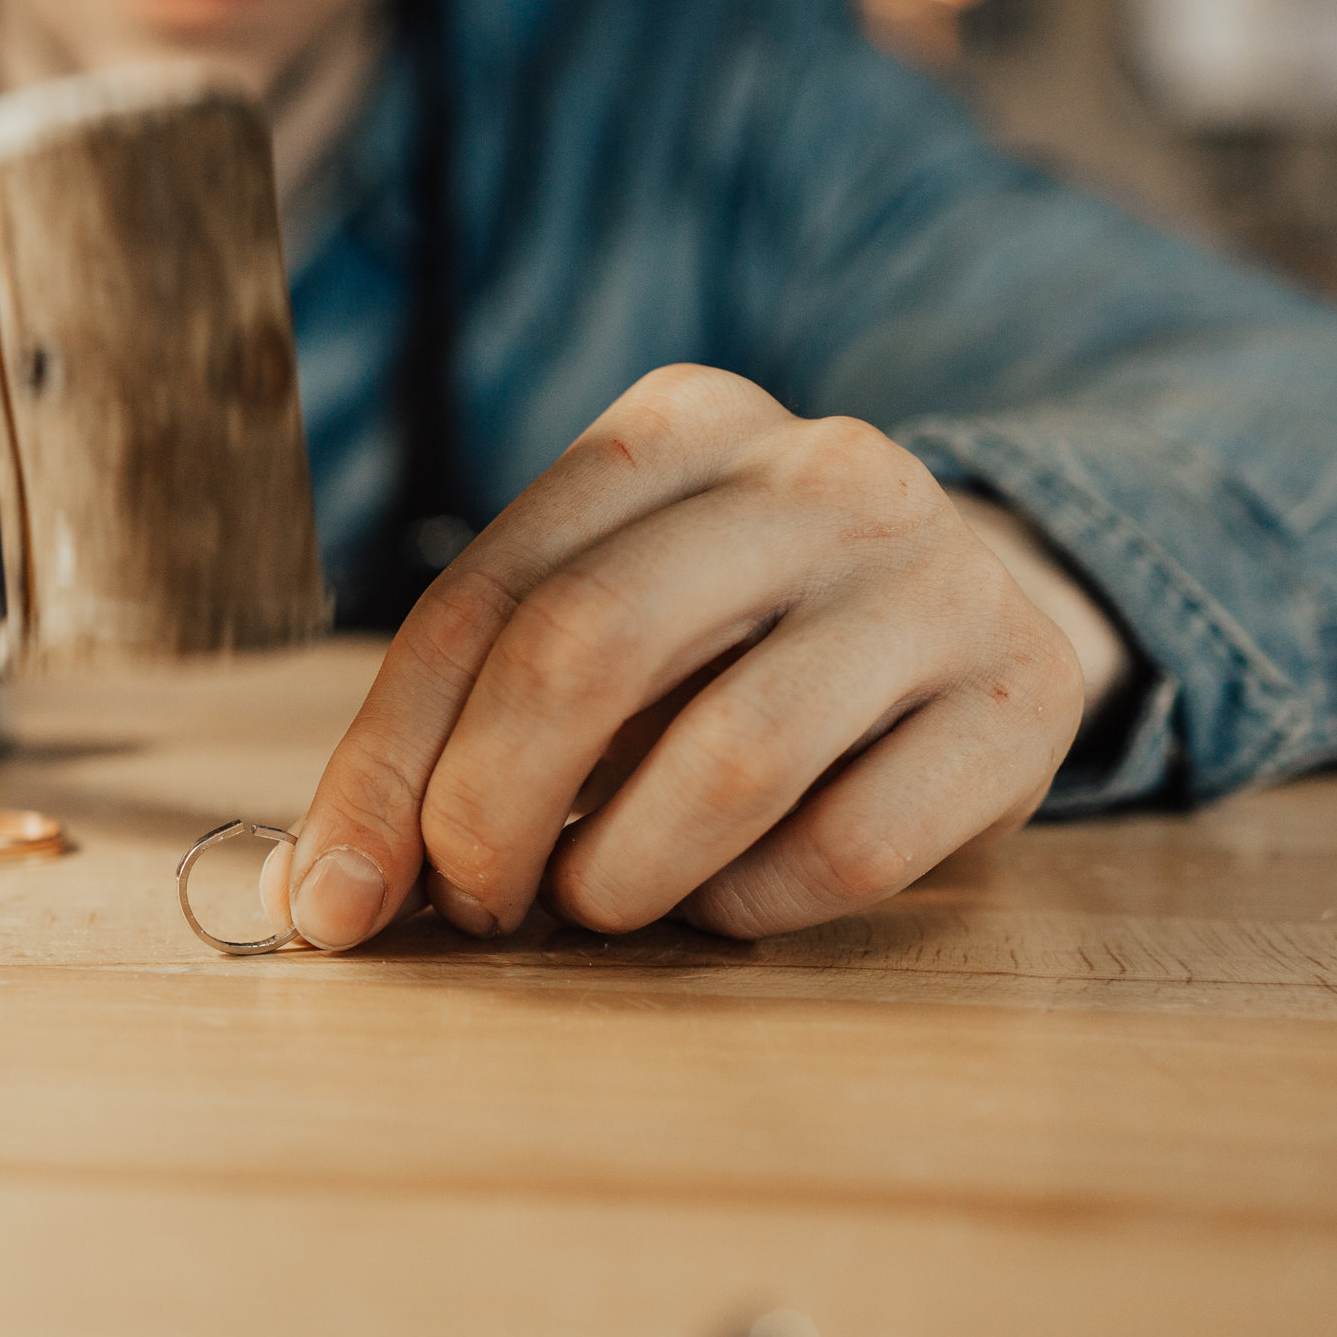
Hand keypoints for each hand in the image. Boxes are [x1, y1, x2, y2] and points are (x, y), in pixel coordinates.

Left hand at [267, 364, 1101, 946]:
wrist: (980, 609)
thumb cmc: (733, 641)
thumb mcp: (599, 632)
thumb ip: (456, 731)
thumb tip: (314, 894)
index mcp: (672, 427)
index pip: (481, 597)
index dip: (384, 765)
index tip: (332, 900)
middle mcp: (812, 470)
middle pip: (586, 649)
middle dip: (487, 813)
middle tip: (474, 909)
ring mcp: (934, 575)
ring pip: (726, 754)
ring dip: (620, 874)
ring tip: (599, 904)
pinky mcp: (1022, 695)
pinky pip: (851, 842)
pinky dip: (751, 904)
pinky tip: (726, 901)